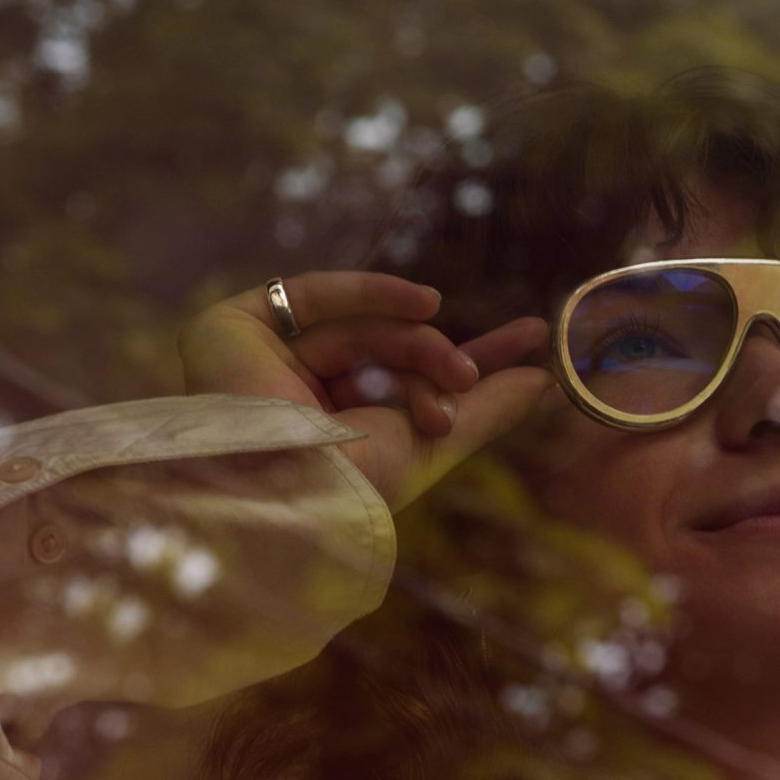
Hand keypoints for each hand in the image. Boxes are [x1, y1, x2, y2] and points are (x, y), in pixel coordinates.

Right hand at [178, 271, 553, 513]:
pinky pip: (315, 294)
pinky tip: (427, 304)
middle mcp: (296, 398)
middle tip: (468, 380)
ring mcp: (261, 362)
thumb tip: (546, 382)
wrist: (287, 486)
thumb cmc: (354, 486)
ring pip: (360, 328)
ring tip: (452, 374)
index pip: (406, 384)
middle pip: (387, 352)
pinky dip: (374, 293)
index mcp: (333, 435)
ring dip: (415, 346)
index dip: (468, 361)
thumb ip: (485, 410)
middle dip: (437, 362)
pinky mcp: (233, 327)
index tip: (530, 338)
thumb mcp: (432, 446)